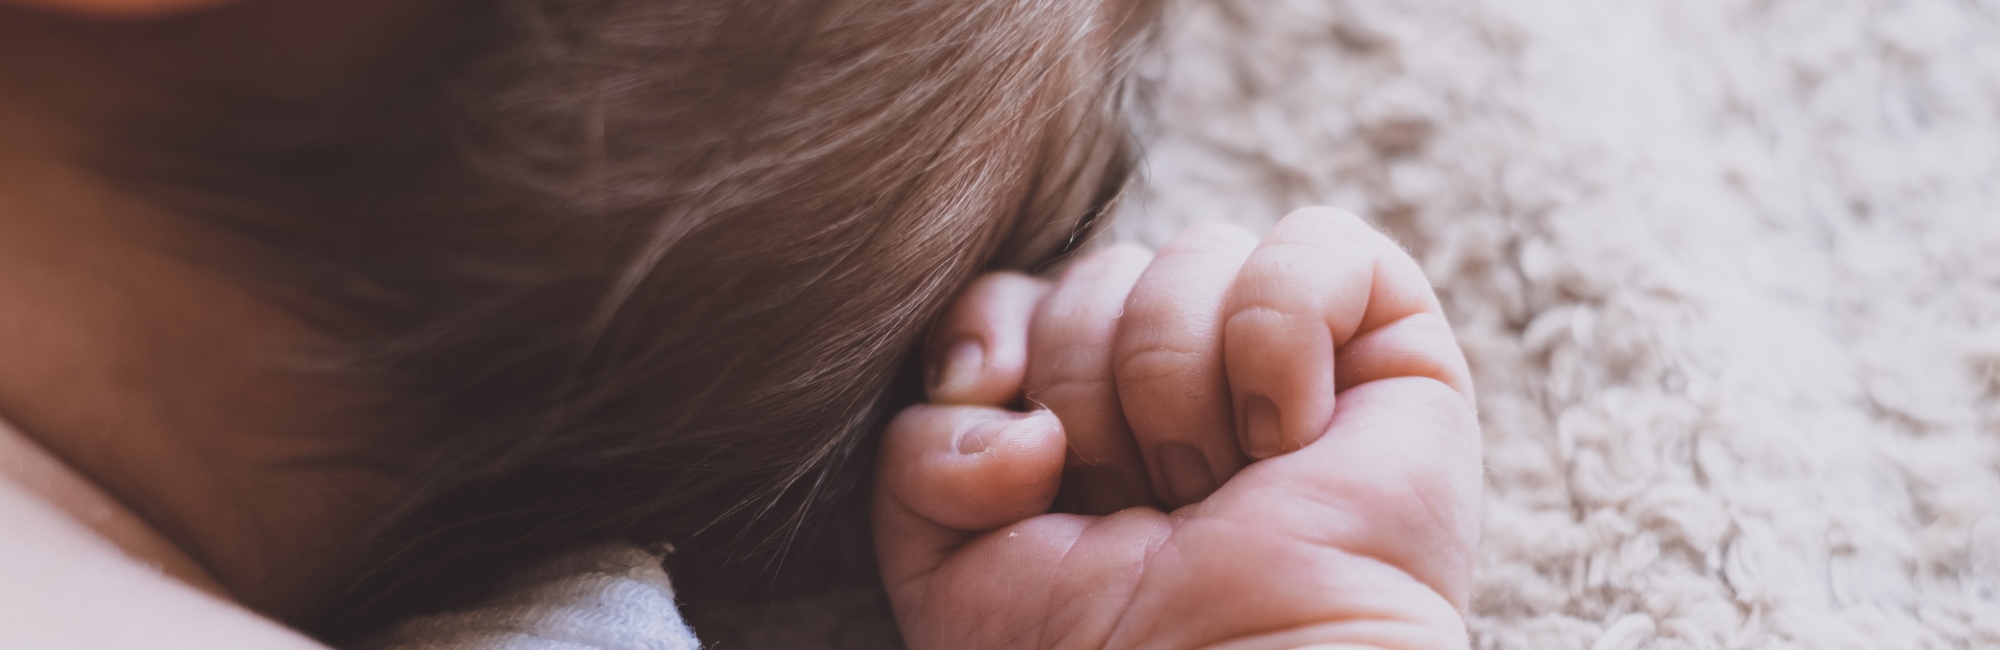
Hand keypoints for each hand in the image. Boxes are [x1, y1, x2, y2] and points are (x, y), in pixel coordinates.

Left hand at [875, 208, 1481, 648]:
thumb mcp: (948, 562)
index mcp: (1082, 411)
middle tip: (1145, 507)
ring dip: (1182, 391)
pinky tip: (1289, 437)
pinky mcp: (1390, 345)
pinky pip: (1315, 245)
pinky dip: (1281, 334)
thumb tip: (999, 389)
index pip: (1011, 292)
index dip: (996, 343)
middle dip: (1093, 396)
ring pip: (1192, 253)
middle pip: (1096, 271)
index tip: (1025, 458)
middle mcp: (1181, 371)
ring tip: (1218, 490)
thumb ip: (919, 451)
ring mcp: (1286, 353)